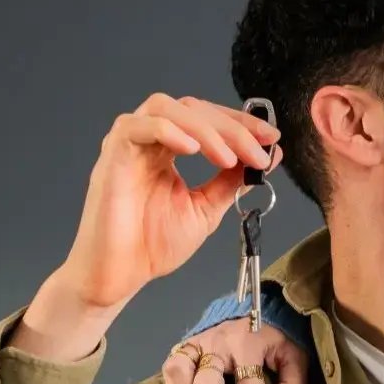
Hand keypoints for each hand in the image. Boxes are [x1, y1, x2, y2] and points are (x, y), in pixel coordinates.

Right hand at [57, 94, 280, 309]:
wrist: (120, 275)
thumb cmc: (152, 244)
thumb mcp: (206, 208)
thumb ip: (231, 181)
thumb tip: (267, 157)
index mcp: (169, 149)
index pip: (206, 117)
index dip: (240, 123)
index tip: (271, 139)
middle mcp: (148, 141)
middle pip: (191, 108)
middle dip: (231, 127)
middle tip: (257, 152)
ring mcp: (129, 146)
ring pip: (166, 108)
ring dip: (205, 128)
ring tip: (228, 159)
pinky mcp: (112, 156)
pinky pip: (136, 127)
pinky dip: (169, 131)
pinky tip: (193, 150)